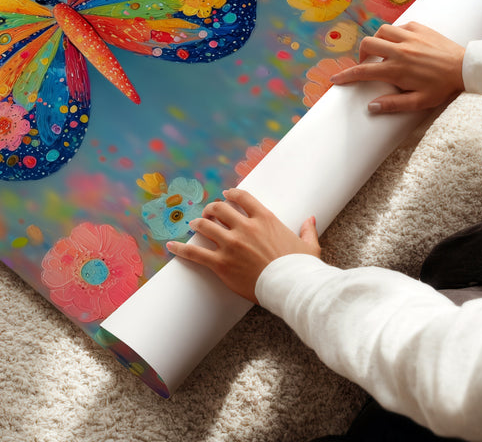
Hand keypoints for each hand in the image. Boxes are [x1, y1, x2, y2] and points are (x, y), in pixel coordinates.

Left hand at [166, 189, 319, 303]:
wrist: (291, 287)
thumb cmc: (301, 268)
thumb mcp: (308, 246)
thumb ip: (307, 230)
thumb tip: (311, 219)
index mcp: (265, 219)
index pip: (242, 198)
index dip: (231, 194)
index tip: (225, 195)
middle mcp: (245, 227)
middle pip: (219, 209)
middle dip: (211, 208)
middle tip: (208, 213)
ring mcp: (231, 244)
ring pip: (205, 226)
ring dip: (198, 223)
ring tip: (194, 225)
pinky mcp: (221, 263)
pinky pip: (195, 253)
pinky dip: (181, 248)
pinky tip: (171, 245)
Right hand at [330, 21, 465, 113]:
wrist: (466, 67)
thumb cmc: (443, 87)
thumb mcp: (420, 102)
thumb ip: (394, 104)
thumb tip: (371, 106)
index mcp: (397, 69)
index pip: (363, 71)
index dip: (346, 75)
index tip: (336, 79)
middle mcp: (399, 50)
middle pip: (367, 45)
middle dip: (361, 54)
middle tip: (366, 64)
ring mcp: (409, 36)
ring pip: (381, 31)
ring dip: (377, 41)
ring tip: (382, 51)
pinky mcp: (420, 28)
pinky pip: (399, 26)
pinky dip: (395, 33)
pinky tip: (400, 43)